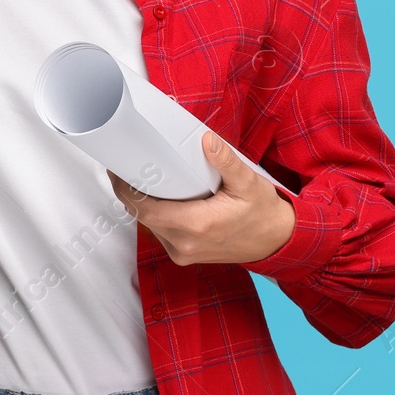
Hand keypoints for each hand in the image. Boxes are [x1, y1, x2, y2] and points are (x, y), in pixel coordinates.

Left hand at [107, 131, 294, 266]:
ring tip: (139, 178)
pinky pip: (160, 233)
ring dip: (141, 204)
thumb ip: (227, 161)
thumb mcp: (249, 183)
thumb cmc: (263, 213)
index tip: (118, 170)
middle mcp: (185, 244)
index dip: (126, 191)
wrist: (276, 242)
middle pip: (143, 217)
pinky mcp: (184, 254)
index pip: (146, 211)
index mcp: (197, 226)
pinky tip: (157, 197)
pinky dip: (154, 215)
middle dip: (130, 193)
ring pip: (149, 226)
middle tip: (125, 167)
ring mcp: (183, 252)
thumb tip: (207, 140)